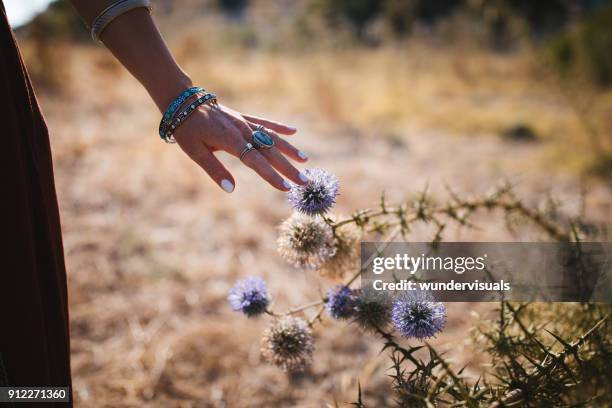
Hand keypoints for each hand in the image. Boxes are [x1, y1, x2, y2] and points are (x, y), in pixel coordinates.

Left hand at [172, 103, 308, 192]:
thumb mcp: (195, 152)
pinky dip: (279, 127)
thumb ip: (215, 170)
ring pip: (271, 137)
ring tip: (304, 160)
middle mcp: (242, 131)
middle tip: (304, 181)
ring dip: (289, 149)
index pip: (256, 162)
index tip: (285, 188)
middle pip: (270, 152)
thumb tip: (231, 189)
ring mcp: (244, 123)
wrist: (180, 101)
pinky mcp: (242, 117)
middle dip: (288, 168)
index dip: (271, 176)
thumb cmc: (186, 129)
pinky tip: (293, 131)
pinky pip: (264, 123)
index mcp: (231, 141)